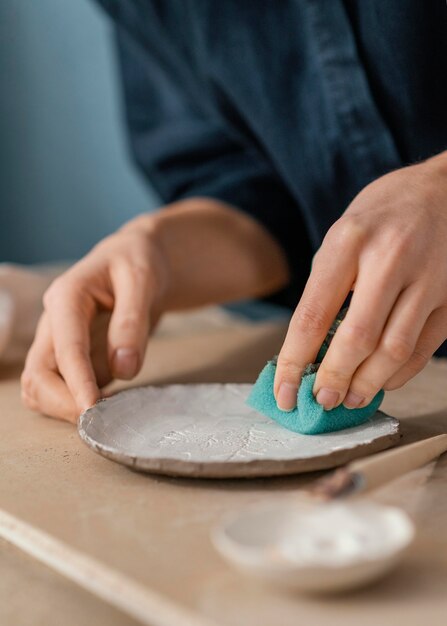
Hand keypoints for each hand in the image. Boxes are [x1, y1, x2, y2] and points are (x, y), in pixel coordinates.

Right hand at [21, 198, 288, 421]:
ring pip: (39, 386)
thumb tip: (124, 369)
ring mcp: (58, 342)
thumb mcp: (143, 281)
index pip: (65, 347)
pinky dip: (73, 405)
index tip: (92, 410)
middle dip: (63, 402)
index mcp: (67, 296)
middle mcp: (54, 321)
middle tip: (101, 422)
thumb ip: (132, 322)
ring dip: (63, 408)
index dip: (77, 382)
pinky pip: (59, 390)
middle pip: (38, 374)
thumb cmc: (138, 263)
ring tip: (105, 418)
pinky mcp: (69, 359)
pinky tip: (106, 409)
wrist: (136, 262)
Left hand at [274, 152, 446, 411]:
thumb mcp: (342, 232)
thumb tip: (311, 347)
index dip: (294, 361)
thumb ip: (327, 286)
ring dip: (367, 384)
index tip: (284, 392)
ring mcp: (427, 279)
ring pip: (394, 350)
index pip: (313, 315)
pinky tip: (381, 382)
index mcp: (349, 241)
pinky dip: (399, 373)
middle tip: (320, 401)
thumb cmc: (383, 213)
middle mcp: (389, 259)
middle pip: (357, 338)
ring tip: (348, 399)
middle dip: (333, 378)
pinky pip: (424, 348)